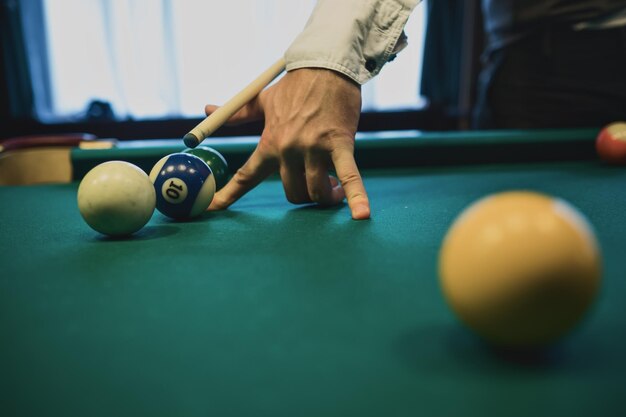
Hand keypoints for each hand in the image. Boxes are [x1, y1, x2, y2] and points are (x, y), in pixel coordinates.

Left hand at [205, 68, 370, 219]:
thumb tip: (206, 108)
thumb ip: (237, 113)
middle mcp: (288, 149)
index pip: (245, 176)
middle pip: (292, 192)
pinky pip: (349, 176)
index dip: (229, 195)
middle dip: (304, 194)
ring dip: (326, 196)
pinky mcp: (340, 145)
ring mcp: (314, 148)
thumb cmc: (296, 87)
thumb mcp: (263, 100)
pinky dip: (356, 197)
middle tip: (316, 185)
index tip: (212, 209)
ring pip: (316, 191)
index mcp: (269, 142)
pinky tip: (361, 215)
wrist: (327, 66)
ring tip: (334, 189)